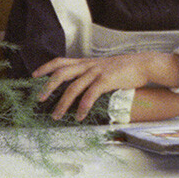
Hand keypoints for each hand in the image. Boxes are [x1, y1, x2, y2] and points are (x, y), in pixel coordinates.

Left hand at [36, 49, 178, 118]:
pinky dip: (83, 106)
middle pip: (62, 73)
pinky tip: (79, 116)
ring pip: (73, 87)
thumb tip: (79, 87)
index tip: (34, 75)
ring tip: (56, 115)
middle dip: (48, 86)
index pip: (60, 61)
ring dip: (63, 103)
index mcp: (86, 62)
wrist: (144, 64)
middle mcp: (88, 65)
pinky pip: (91, 94)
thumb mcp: (103, 68)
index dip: (46, 67)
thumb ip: (90, 74)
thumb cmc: (124, 69)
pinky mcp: (107, 80)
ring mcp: (97, 72)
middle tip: (40, 99)